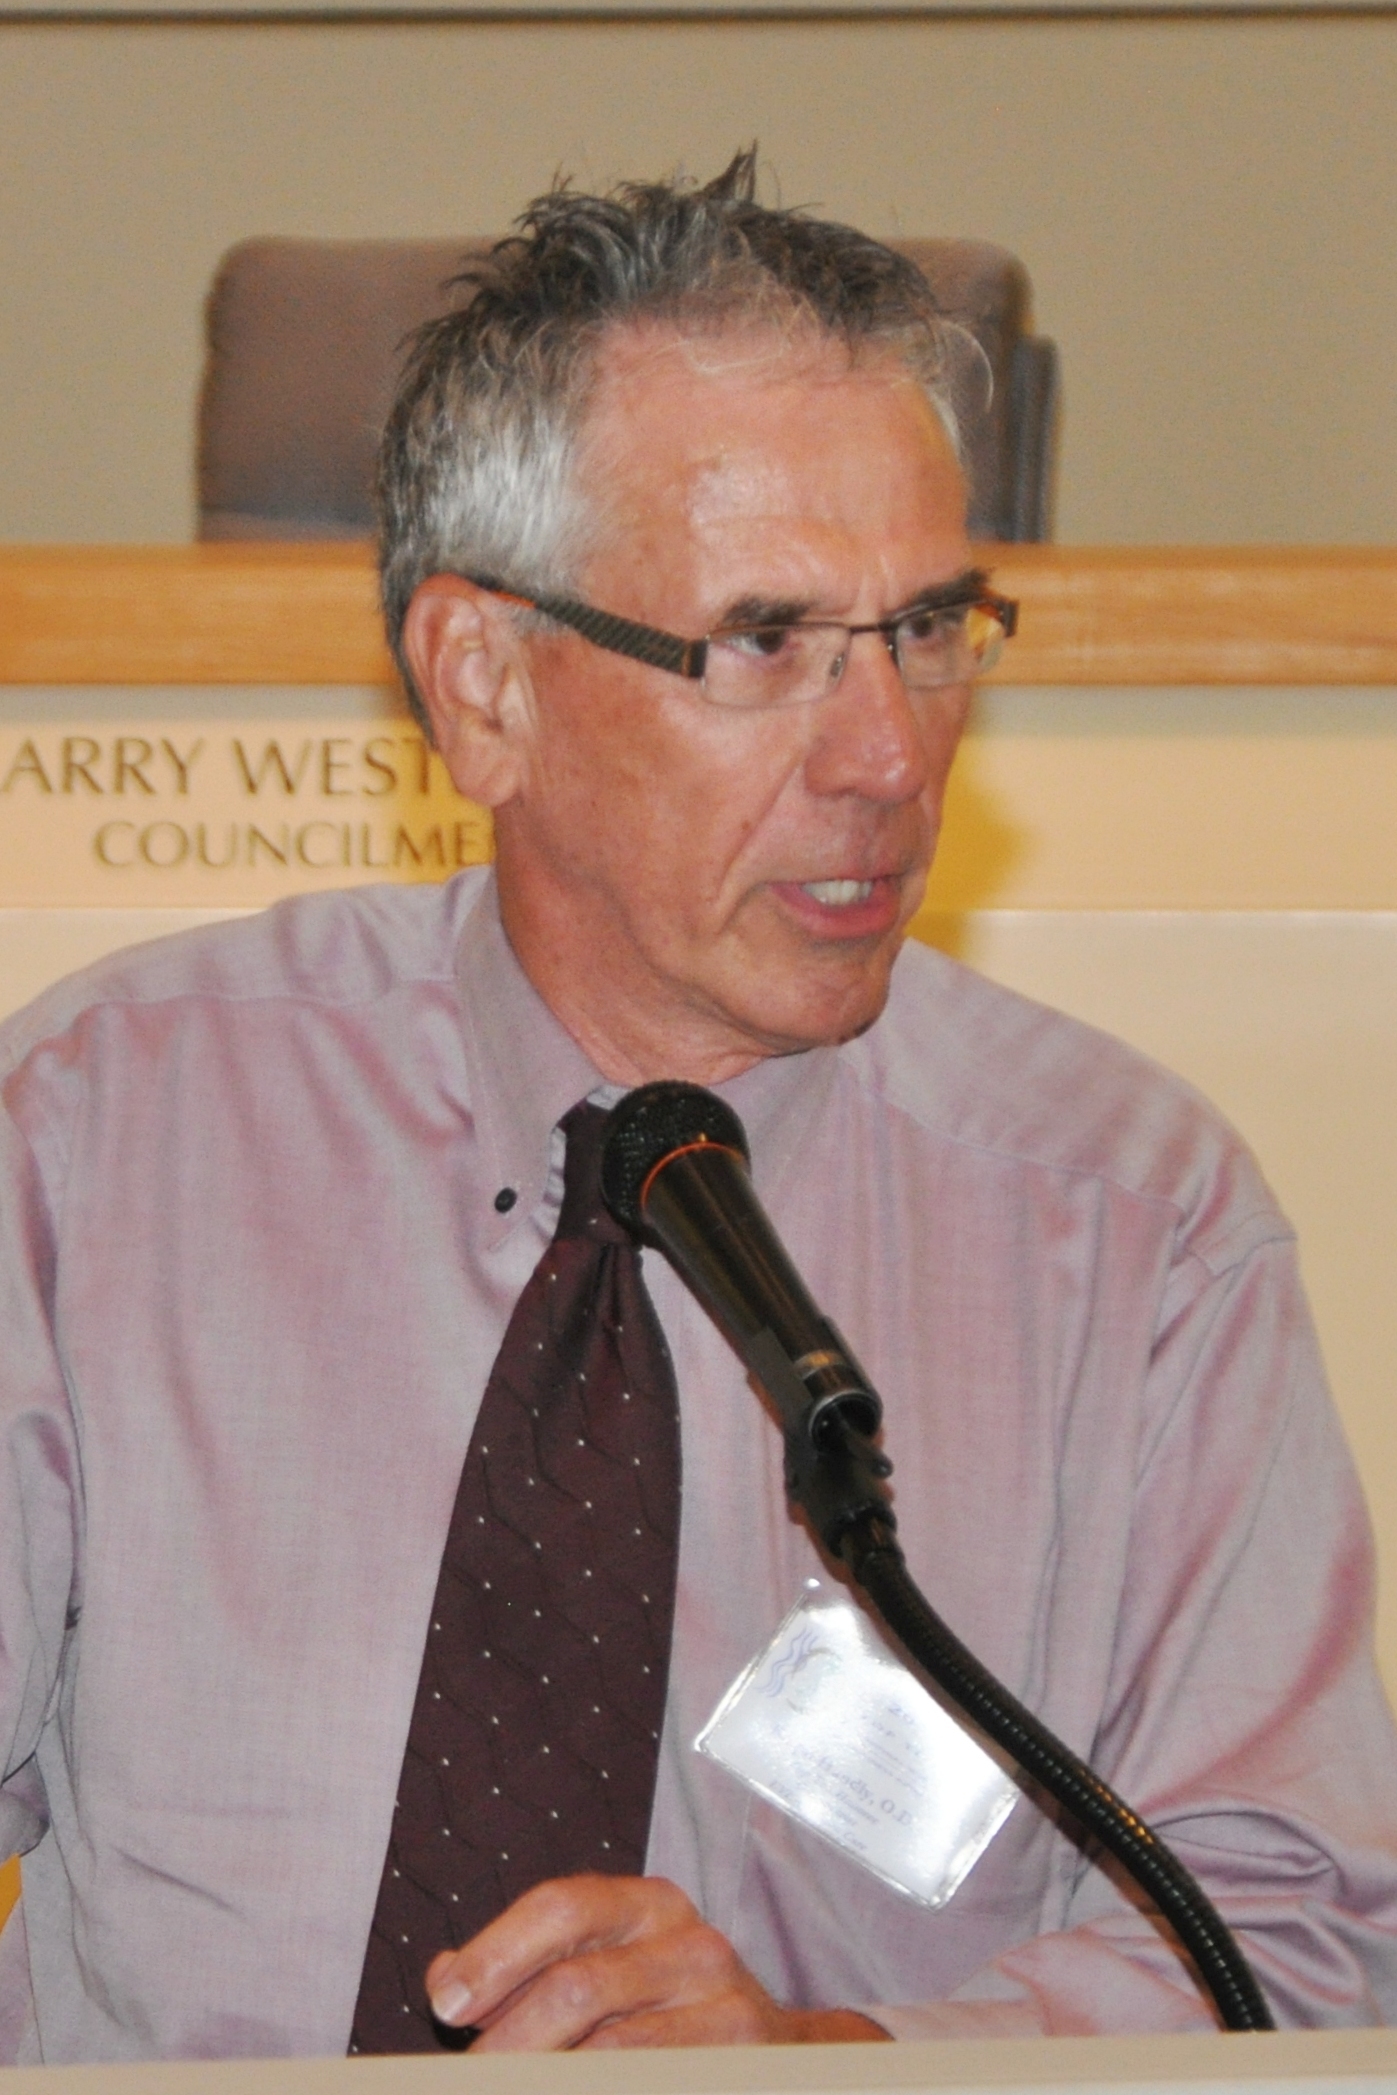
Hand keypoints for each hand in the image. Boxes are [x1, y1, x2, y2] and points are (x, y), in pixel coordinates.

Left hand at [424, 1872, 891, 2050]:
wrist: (781, 2052)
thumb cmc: (667, 2006)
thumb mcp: (605, 1962)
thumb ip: (527, 1963)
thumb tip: (447, 1979)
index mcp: (647, 1904)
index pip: (562, 1905)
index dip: (495, 1954)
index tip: (447, 2004)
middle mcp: (690, 1941)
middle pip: (577, 1986)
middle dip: (508, 2042)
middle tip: (476, 2072)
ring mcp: (723, 2003)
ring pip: (607, 2050)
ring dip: (545, 2074)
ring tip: (513, 2085)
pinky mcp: (743, 2054)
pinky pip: (646, 2077)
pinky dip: (592, 2085)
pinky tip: (574, 2085)